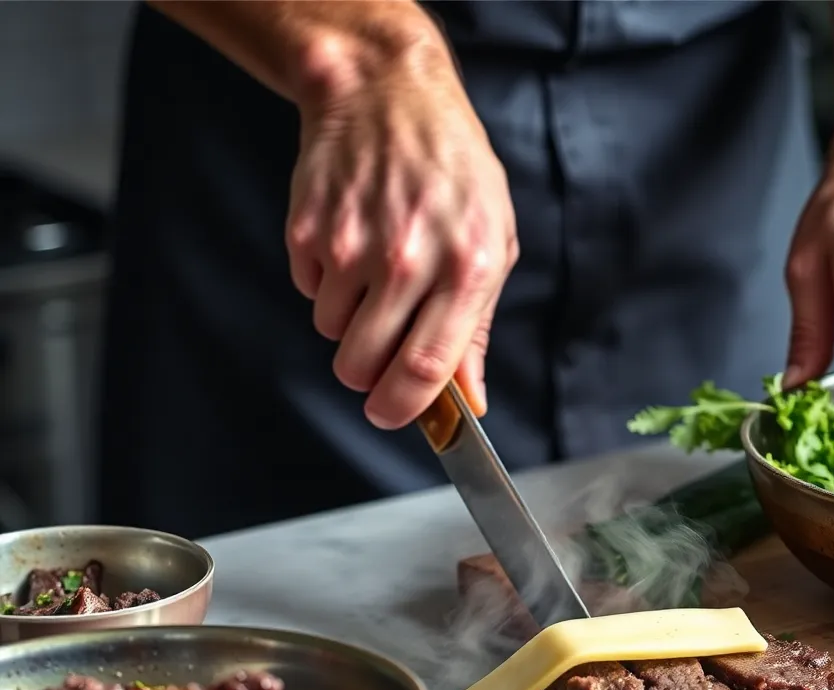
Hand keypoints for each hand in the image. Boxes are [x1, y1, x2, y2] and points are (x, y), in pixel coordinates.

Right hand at [286, 30, 517, 427]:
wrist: (387, 94)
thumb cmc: (453, 173)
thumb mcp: (492, 245)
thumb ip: (477, 331)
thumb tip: (469, 399)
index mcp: (463, 267)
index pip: (424, 368)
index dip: (403, 410)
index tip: (392, 416)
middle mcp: (406, 258)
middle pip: (363, 365)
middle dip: (368, 377)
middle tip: (379, 353)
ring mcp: (350, 244)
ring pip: (331, 333)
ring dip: (349, 323)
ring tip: (374, 275)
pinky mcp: (307, 230)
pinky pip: (309, 293)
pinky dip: (327, 287)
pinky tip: (351, 246)